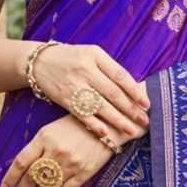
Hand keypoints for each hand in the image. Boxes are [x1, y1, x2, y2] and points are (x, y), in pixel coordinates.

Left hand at [0, 115, 126, 186]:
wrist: (107, 125)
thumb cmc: (75, 125)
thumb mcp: (51, 129)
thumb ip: (36, 146)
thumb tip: (22, 167)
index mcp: (45, 138)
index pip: (21, 162)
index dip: (10, 178)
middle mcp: (56, 152)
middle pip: (32, 177)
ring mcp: (71, 163)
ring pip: (48, 186)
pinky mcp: (84, 172)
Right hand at [29, 40, 149, 147]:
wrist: (39, 62)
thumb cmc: (71, 58)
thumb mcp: (91, 54)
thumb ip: (109, 68)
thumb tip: (134, 89)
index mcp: (95, 55)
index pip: (120, 75)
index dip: (135, 91)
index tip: (147, 104)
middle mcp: (86, 69)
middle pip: (113, 92)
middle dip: (131, 109)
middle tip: (145, 120)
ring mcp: (74, 84)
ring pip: (100, 105)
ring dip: (118, 120)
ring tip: (132, 130)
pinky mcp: (64, 98)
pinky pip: (82, 114)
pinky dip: (95, 124)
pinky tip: (106, 133)